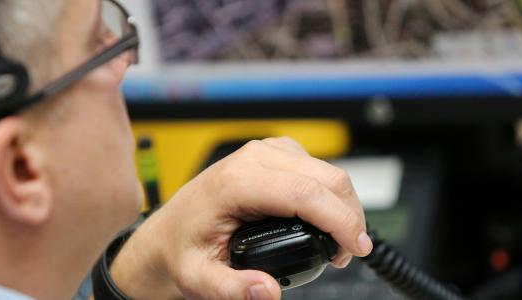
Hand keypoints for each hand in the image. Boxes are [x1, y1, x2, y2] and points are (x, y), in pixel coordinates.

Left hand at [110, 137, 371, 298]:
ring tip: (339, 243)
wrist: (167, 233)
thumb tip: (269, 291)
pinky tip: (326, 221)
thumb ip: (233, 290)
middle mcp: (253, 159)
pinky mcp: (274, 154)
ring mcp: (265, 153)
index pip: (306, 193)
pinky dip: (331, 196)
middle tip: (347, 255)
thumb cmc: (182, 251)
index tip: (354, 249)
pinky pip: (317, 169)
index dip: (341, 221)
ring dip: (343, 207)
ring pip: (327, 172)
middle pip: (326, 178)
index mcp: (236, 182)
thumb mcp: (199, 280)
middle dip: (349, 217)